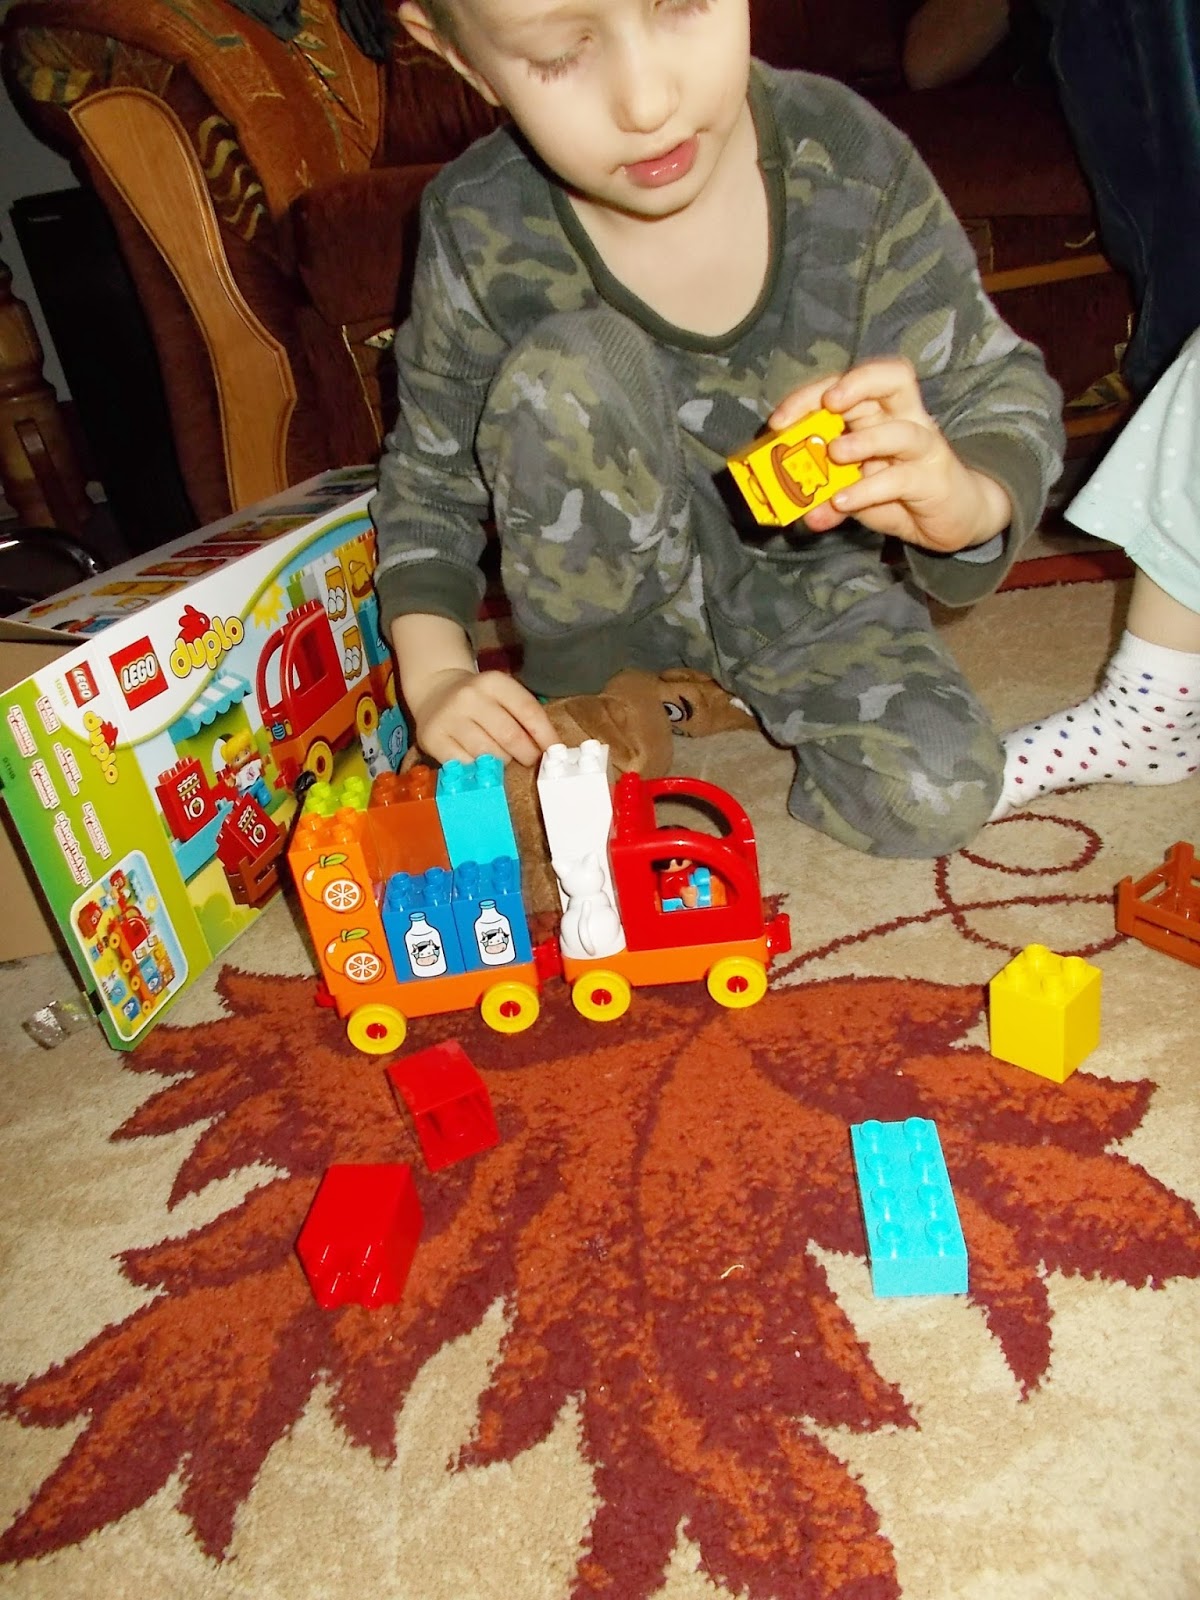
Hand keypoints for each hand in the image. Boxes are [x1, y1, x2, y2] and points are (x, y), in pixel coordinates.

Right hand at [408, 666, 558, 766]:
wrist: (433, 692)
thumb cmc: (478, 700)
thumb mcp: (501, 695)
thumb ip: (523, 716)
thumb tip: (548, 748)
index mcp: (492, 682)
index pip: (528, 710)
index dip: (545, 734)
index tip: (554, 751)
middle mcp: (469, 697)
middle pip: (510, 736)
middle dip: (526, 754)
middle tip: (529, 759)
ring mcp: (449, 719)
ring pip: (488, 754)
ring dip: (501, 762)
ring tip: (501, 757)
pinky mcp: (433, 739)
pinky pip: (466, 765)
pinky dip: (477, 769)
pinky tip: (478, 762)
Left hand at [769, 358, 1010, 551]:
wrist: (954, 518)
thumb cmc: (901, 494)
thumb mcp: (858, 494)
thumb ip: (831, 499)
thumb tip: (808, 515)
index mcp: (880, 413)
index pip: (849, 385)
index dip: (813, 393)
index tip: (779, 421)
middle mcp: (905, 420)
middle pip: (887, 381)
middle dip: (852, 386)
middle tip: (828, 404)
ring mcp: (923, 447)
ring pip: (899, 430)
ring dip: (864, 440)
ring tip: (836, 454)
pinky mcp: (933, 478)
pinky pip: (901, 478)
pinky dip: (869, 489)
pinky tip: (844, 501)